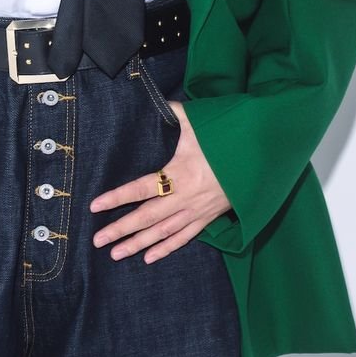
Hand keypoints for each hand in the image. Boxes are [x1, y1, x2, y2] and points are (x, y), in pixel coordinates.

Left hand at [89, 101, 232, 262]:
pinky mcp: (207, 218)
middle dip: (121, 229)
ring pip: (163, 232)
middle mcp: (185, 196)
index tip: (95, 206)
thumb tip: (155, 98)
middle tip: (98, 240)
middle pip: (147, 216)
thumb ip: (175, 112)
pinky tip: (148, 258)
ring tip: (115, 254)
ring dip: (139, 244)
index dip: (117, 197)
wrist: (260, 159)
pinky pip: (184, 237)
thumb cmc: (227, 139)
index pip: (141, 188)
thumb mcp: (200, 123)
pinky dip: (166, 248)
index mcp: (180, 172)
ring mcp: (196, 210)